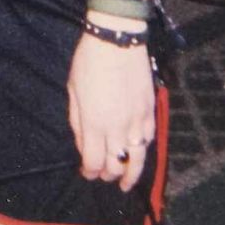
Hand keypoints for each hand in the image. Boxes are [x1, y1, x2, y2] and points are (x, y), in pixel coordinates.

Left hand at [67, 30, 155, 192]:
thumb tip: (83, 147)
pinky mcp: (151, 112)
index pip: (93, 162)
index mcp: (94, 124)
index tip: (87, 172)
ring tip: (126, 184)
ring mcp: (137, 121)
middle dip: (107, 174)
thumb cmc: (88, 62)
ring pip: (137, 159)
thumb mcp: (73, 91)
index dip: (89, 172)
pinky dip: (142, 151)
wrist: (117, 41)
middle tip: (103, 175)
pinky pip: (149, 140)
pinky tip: (137, 155)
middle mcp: (118, 128)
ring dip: (131, 174)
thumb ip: (77, 123)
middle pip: (115, 164)